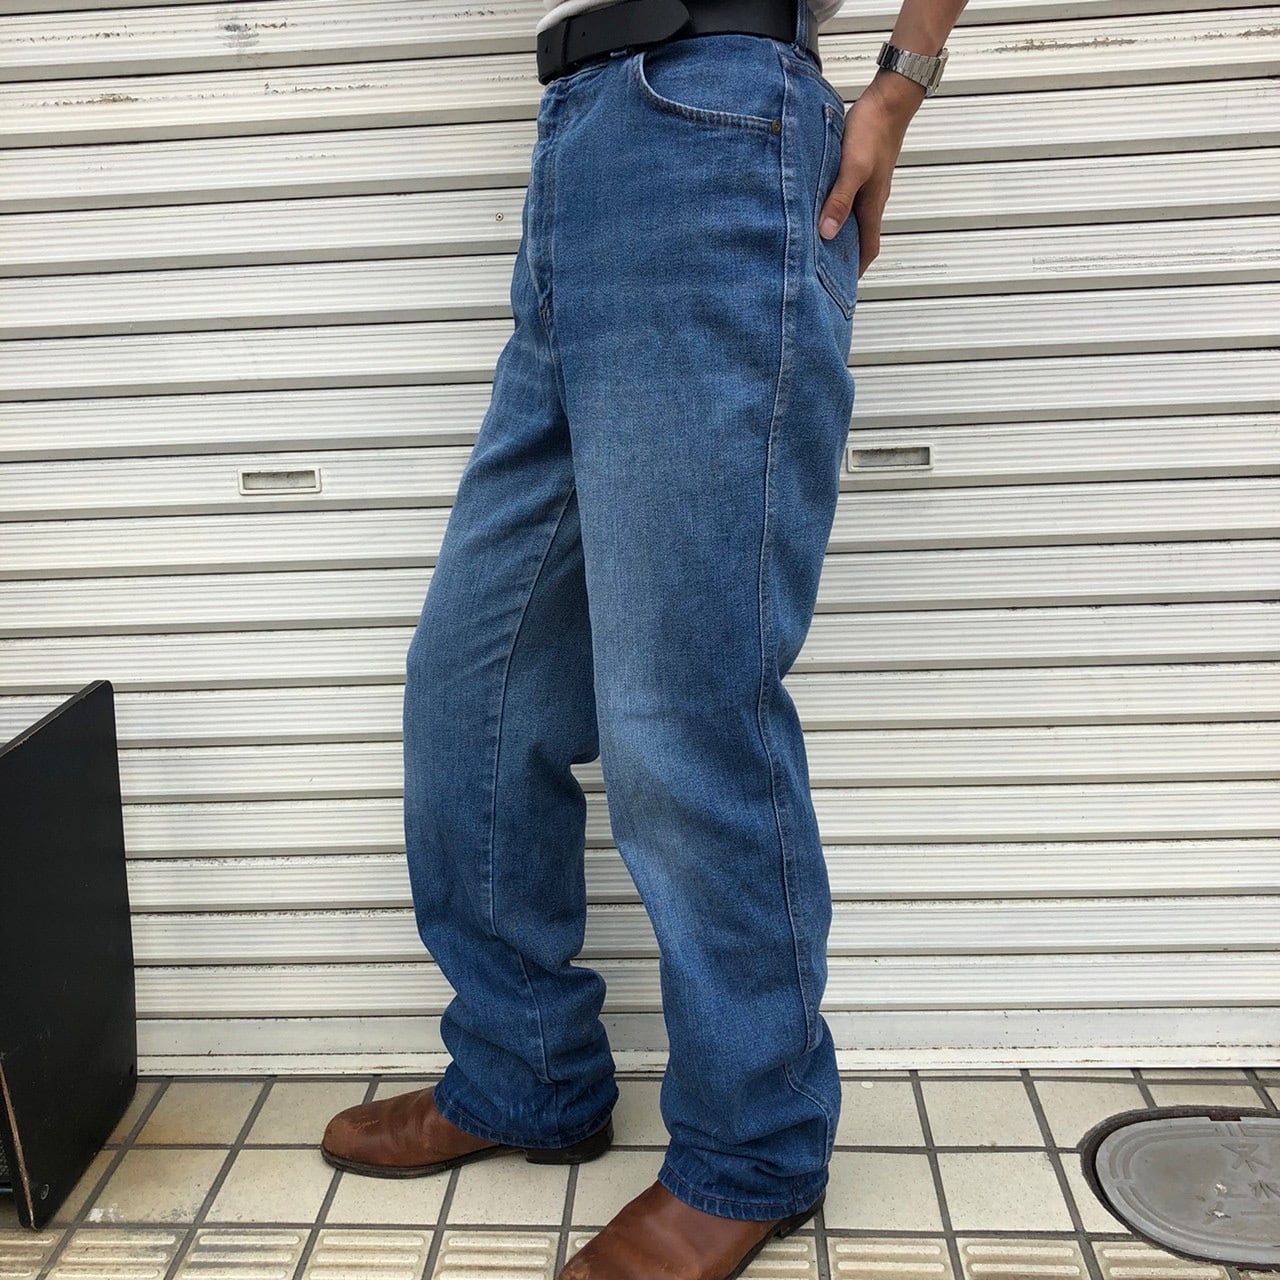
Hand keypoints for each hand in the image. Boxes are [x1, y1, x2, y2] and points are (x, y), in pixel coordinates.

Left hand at [817, 71, 920, 278]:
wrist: (889, 98)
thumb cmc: (872, 131)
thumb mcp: (852, 168)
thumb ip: (839, 200)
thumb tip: (828, 234)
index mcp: (872, 206)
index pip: (868, 250)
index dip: (857, 271)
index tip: (840, 288)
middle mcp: (872, 200)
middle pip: (861, 238)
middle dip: (845, 257)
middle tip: (822, 272)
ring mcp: (869, 186)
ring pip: (855, 219)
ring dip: (840, 234)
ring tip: (817, 245)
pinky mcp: (863, 171)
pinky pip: (849, 200)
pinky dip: (837, 211)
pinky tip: (822, 208)